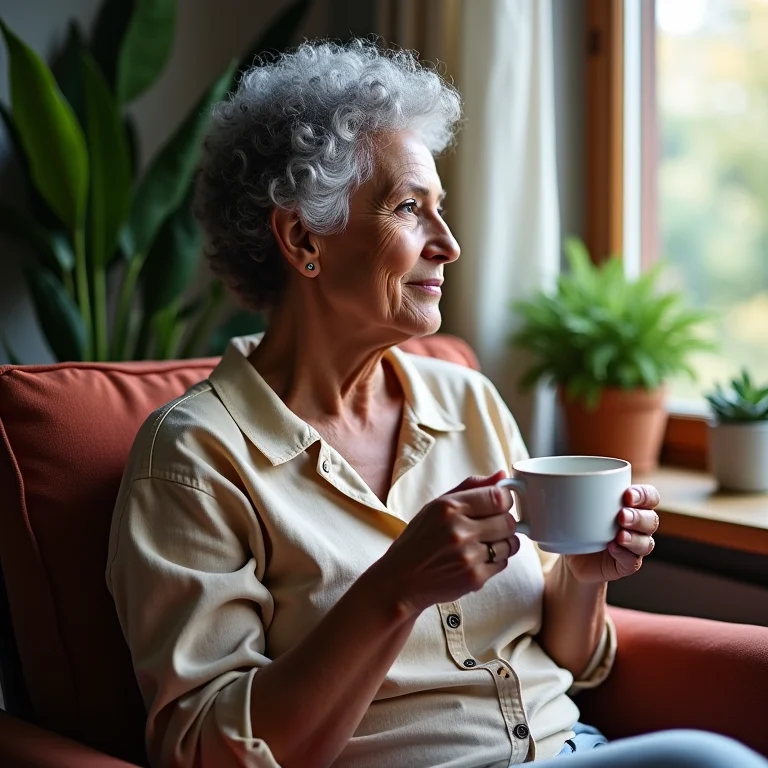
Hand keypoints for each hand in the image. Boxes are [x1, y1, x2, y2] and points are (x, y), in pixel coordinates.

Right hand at [372, 471, 519, 615]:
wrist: (400, 581)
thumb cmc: (418, 540)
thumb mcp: (436, 506)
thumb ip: (470, 488)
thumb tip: (502, 475)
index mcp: (449, 507)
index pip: (498, 497)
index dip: (504, 500)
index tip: (499, 504)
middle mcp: (459, 530)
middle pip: (508, 521)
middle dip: (504, 522)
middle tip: (490, 526)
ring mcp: (468, 556)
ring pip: (510, 544)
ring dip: (502, 543)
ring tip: (482, 544)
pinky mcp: (474, 578)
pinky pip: (503, 564)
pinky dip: (494, 561)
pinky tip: (475, 559)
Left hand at [562, 484, 660, 584]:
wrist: (572, 556)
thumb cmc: (577, 524)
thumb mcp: (575, 506)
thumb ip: (572, 493)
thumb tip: (547, 483)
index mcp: (630, 505)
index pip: (650, 497)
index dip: (644, 495)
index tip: (627, 494)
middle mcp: (637, 526)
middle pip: (652, 519)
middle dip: (639, 516)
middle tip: (621, 515)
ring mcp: (633, 547)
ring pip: (647, 542)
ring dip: (635, 538)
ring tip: (619, 535)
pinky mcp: (625, 565)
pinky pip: (632, 561)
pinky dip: (624, 555)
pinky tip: (613, 548)